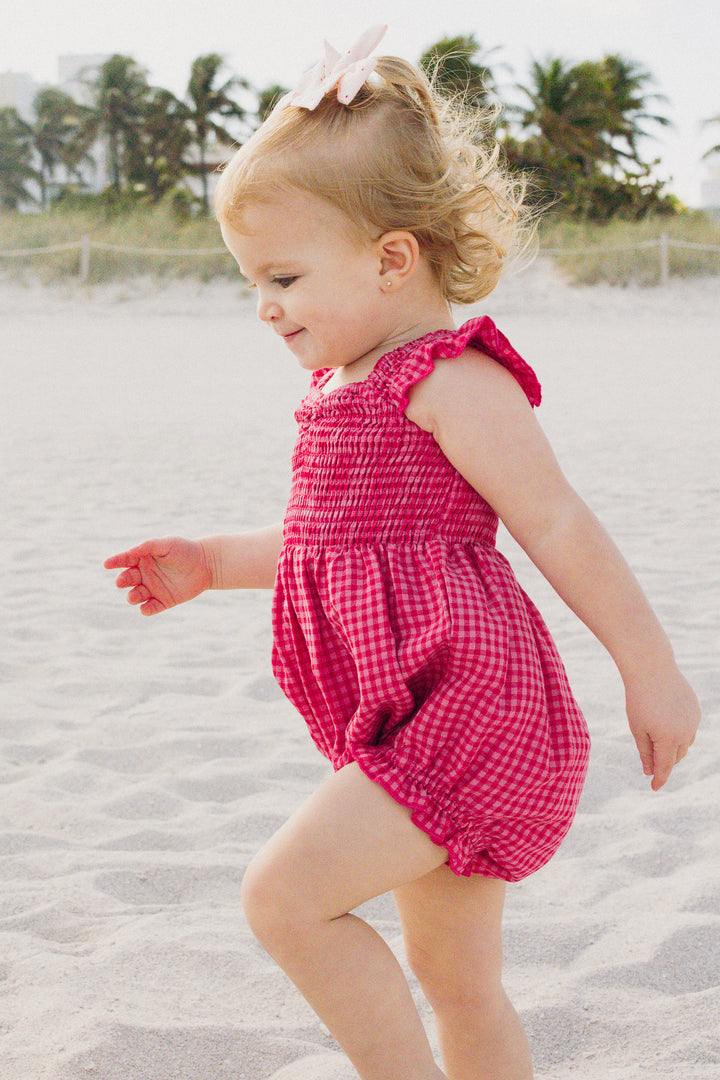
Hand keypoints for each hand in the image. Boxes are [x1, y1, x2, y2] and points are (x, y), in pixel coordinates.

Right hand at [104, 537, 212, 615]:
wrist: (207, 564)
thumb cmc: (186, 550)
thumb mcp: (167, 544)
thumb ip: (150, 546)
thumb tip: (133, 551)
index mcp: (143, 558)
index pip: (124, 560)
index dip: (115, 561)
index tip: (107, 564)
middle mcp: (145, 574)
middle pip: (127, 580)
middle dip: (123, 581)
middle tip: (123, 581)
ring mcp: (153, 588)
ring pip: (136, 596)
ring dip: (132, 597)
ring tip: (135, 596)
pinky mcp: (164, 601)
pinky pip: (150, 608)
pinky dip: (146, 609)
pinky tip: (146, 607)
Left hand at [625, 666, 700, 790]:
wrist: (652, 668)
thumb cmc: (639, 699)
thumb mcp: (637, 728)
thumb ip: (645, 752)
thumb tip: (649, 771)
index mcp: (668, 739)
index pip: (664, 766)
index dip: (659, 778)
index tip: (654, 787)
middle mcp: (685, 732)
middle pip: (676, 757)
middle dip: (665, 763)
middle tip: (653, 766)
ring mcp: (693, 721)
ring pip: (685, 744)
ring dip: (674, 749)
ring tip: (661, 747)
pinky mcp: (695, 710)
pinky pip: (689, 728)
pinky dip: (680, 733)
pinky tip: (669, 727)